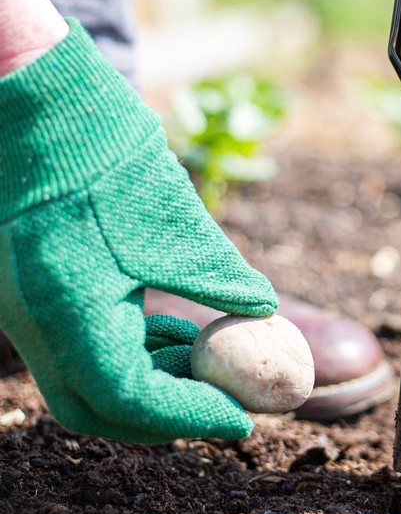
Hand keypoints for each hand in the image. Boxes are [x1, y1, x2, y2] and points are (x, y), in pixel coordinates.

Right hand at [0, 20, 277, 442]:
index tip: (242, 419)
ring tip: (206, 360)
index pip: (127, 398)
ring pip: (84, 379)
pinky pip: (73, 346)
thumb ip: (218, 274)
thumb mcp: (172, 217)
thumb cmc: (101, 148)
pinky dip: (125, 351)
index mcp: (64, 308)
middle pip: (97, 406)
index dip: (190, 417)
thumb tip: (263, 310)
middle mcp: (29, 320)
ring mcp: (19, 308)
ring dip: (148, 382)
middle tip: (223, 403)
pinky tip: (167, 330)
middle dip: (165, 415)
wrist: (27, 94)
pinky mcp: (25, 290)